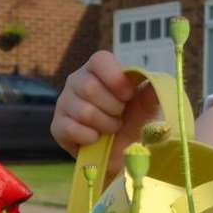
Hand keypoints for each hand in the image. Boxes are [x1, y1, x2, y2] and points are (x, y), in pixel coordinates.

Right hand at [51, 51, 158, 180]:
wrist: (121, 152)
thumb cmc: (133, 121)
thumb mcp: (147, 106)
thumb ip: (152, 92)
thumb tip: (155, 84)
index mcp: (99, 69)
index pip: (100, 60)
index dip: (115, 78)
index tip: (128, 96)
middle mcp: (77, 81)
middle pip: (90, 87)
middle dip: (113, 108)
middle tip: (120, 116)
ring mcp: (64, 103)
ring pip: (83, 111)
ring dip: (105, 124)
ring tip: (112, 128)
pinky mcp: (57, 126)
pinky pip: (71, 129)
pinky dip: (90, 137)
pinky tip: (97, 138)